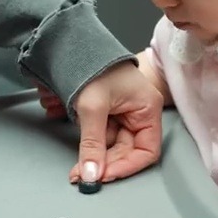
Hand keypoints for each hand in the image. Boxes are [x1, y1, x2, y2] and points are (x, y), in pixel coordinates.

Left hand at [37, 61, 163, 182]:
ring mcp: (121, 113)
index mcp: (147, 109)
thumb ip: (92, 144)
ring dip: (89, 152)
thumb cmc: (93, 65)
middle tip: (79, 174)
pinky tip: (70, 128)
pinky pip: (98, 134)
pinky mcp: (106, 112)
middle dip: (102, 163)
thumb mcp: (92, 106)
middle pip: (125, 151)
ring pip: (109, 145)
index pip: (147, 150)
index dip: (126, 167)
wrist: (73, 40)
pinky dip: (83, 138)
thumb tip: (91, 175)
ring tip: (72, 158)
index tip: (103, 177)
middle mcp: (138, 113)